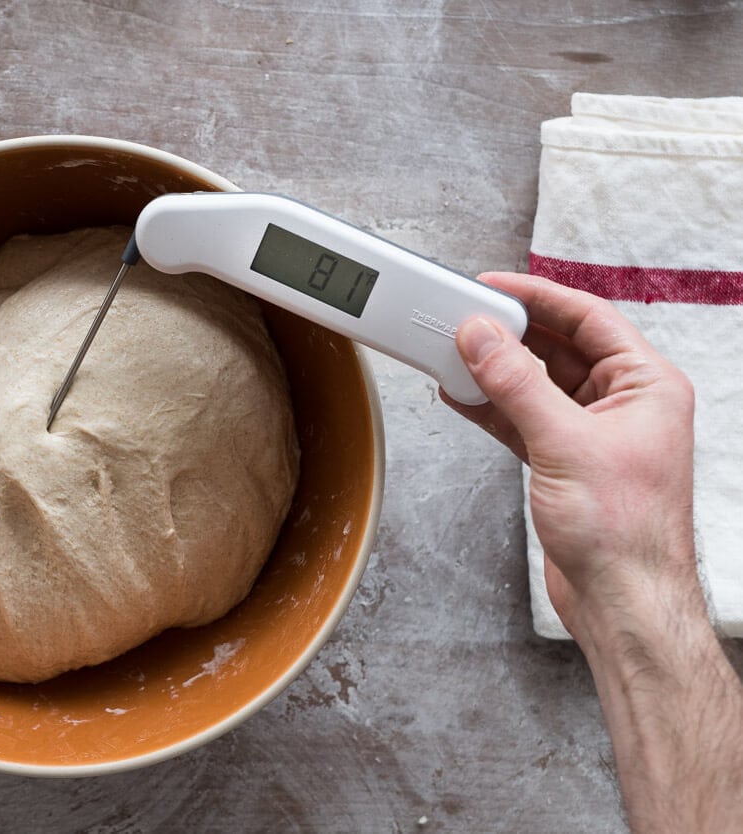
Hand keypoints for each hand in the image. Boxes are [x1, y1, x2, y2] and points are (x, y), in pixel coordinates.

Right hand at [447, 272, 742, 833]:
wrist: (622, 602)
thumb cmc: (625, 533)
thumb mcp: (563, 444)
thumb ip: (516, 384)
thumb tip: (483, 336)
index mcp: (646, 386)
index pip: (588, 318)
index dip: (538, 296)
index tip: (493, 284)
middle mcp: (623, 404)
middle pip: (558, 348)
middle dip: (510, 333)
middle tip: (465, 317)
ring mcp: (592, 433)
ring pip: (536, 383)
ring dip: (495, 370)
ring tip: (453, 353)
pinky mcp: (564, 461)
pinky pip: (522, 418)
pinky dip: (491, 407)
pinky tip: (461, 395)